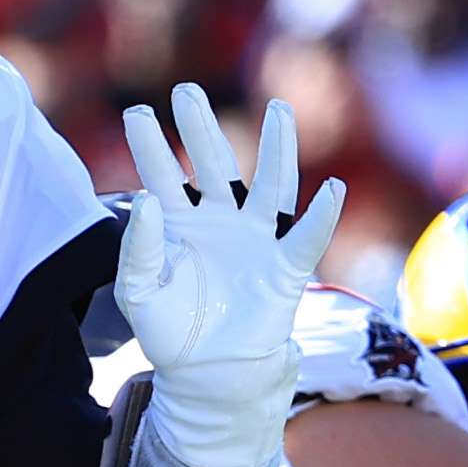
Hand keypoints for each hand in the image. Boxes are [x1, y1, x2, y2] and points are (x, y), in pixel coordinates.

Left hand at [112, 81, 345, 423]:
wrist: (205, 374)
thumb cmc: (168, 331)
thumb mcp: (139, 291)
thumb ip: (138, 248)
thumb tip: (148, 200)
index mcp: (179, 223)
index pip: (162, 175)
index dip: (150, 146)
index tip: (135, 114)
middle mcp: (219, 220)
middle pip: (214, 163)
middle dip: (201, 128)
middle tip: (186, 92)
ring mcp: (255, 240)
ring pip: (270, 185)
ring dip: (277, 148)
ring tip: (279, 111)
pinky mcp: (284, 268)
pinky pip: (306, 237)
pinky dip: (322, 216)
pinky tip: (331, 189)